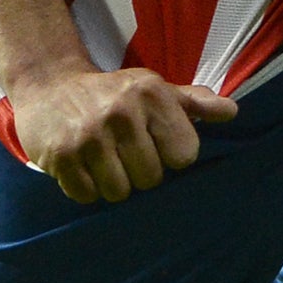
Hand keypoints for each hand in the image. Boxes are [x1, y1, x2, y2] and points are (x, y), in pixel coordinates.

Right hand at [9, 65, 236, 204]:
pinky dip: (86, 188)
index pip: (185, 155)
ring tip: (102, 160)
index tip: (155, 143)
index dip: (170, 156)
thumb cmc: (112, 94)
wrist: (49, 87)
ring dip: (112, 184)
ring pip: (120, 193)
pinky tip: (82, 165)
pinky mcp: (61, 155)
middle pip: (152, 179)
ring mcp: (89, 134)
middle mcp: (121, 111)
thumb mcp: (154, 89)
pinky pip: (87, 196)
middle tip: (123, 153)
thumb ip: (193, 103)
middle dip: (139, 173)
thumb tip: (232, 112)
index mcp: (151, 93)